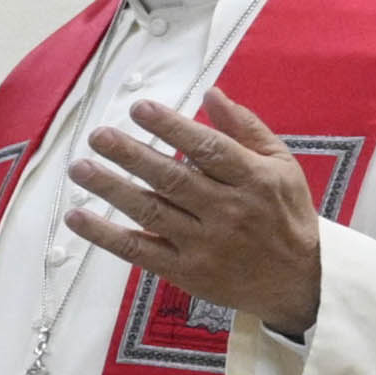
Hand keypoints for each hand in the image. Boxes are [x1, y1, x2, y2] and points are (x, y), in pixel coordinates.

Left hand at [67, 94, 330, 333]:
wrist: (298, 281)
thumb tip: (210, 94)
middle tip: (98, 135)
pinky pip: (139, 251)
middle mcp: (227, 211)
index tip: (140, 108)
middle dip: (132, 155)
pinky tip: (77, 217)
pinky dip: (106, 235)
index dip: (172, 127)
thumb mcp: (280, 166)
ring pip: (151, 212)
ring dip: (111, 189)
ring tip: (80, 168)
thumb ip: (245, 128)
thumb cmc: (285, 213)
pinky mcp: (185, 271)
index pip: (208, 149)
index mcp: (253, 180)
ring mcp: (204, 244)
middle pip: (172, 179)